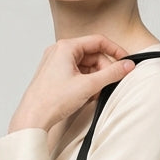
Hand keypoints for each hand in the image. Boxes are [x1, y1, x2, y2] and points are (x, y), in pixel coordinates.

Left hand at [9, 35, 135, 133]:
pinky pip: (77, 73)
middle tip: (108, 84)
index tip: (125, 62)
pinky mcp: (55, 75)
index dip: (115, 50)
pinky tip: (87, 95)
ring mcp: (56, 63)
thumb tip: (127, 66)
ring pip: (85, 65)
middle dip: (103, 70)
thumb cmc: (51, 101)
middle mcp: (59, 51)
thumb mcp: (88, 86)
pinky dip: (85, 83)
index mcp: (65, 47)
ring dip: (95, 78)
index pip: (98, 41)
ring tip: (95, 94)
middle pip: (92, 54)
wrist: (33, 118)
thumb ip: (111, 74)